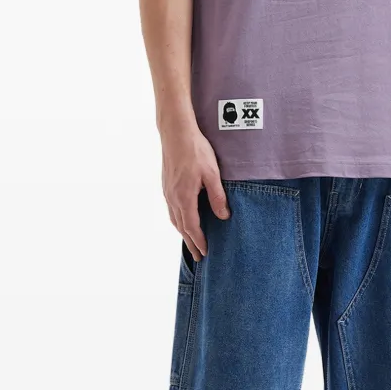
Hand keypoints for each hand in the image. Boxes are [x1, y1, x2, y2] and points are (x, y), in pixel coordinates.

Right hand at [160, 126, 228, 260]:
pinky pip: (171, 209)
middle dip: (190, 243)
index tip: (205, 252)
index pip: (192, 227)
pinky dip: (178, 220)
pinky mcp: (166, 185)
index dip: (199, 241)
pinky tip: (183, 219)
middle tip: (198, 257)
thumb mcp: (212, 174)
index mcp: (184, 198)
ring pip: (174, 219)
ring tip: (190, 242)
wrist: (176, 132)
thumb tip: (223, 217)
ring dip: (183, 233)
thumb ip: (217, 197)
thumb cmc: (196, 150)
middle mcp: (173, 198)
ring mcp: (167, 192)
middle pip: (181, 227)